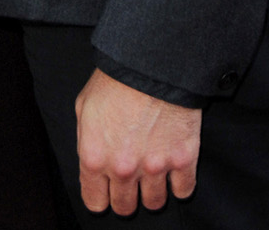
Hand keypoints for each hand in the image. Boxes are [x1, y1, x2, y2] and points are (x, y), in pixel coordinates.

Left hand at [75, 69, 200, 214]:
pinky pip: (184, 191)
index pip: (96, 203)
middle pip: (125, 208)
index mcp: (94, 157)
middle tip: (132, 178)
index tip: (108, 188)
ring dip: (153, 191)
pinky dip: (180, 184)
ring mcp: (155, 167)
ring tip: (153, 171)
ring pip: (154, 203)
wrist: (152, 61)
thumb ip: (86, 142)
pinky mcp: (183, 159)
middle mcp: (123, 169)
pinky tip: (174, 168)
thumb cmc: (116, 78)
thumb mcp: (85, 106)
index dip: (102, 195)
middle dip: (126, 195)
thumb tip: (93, 163)